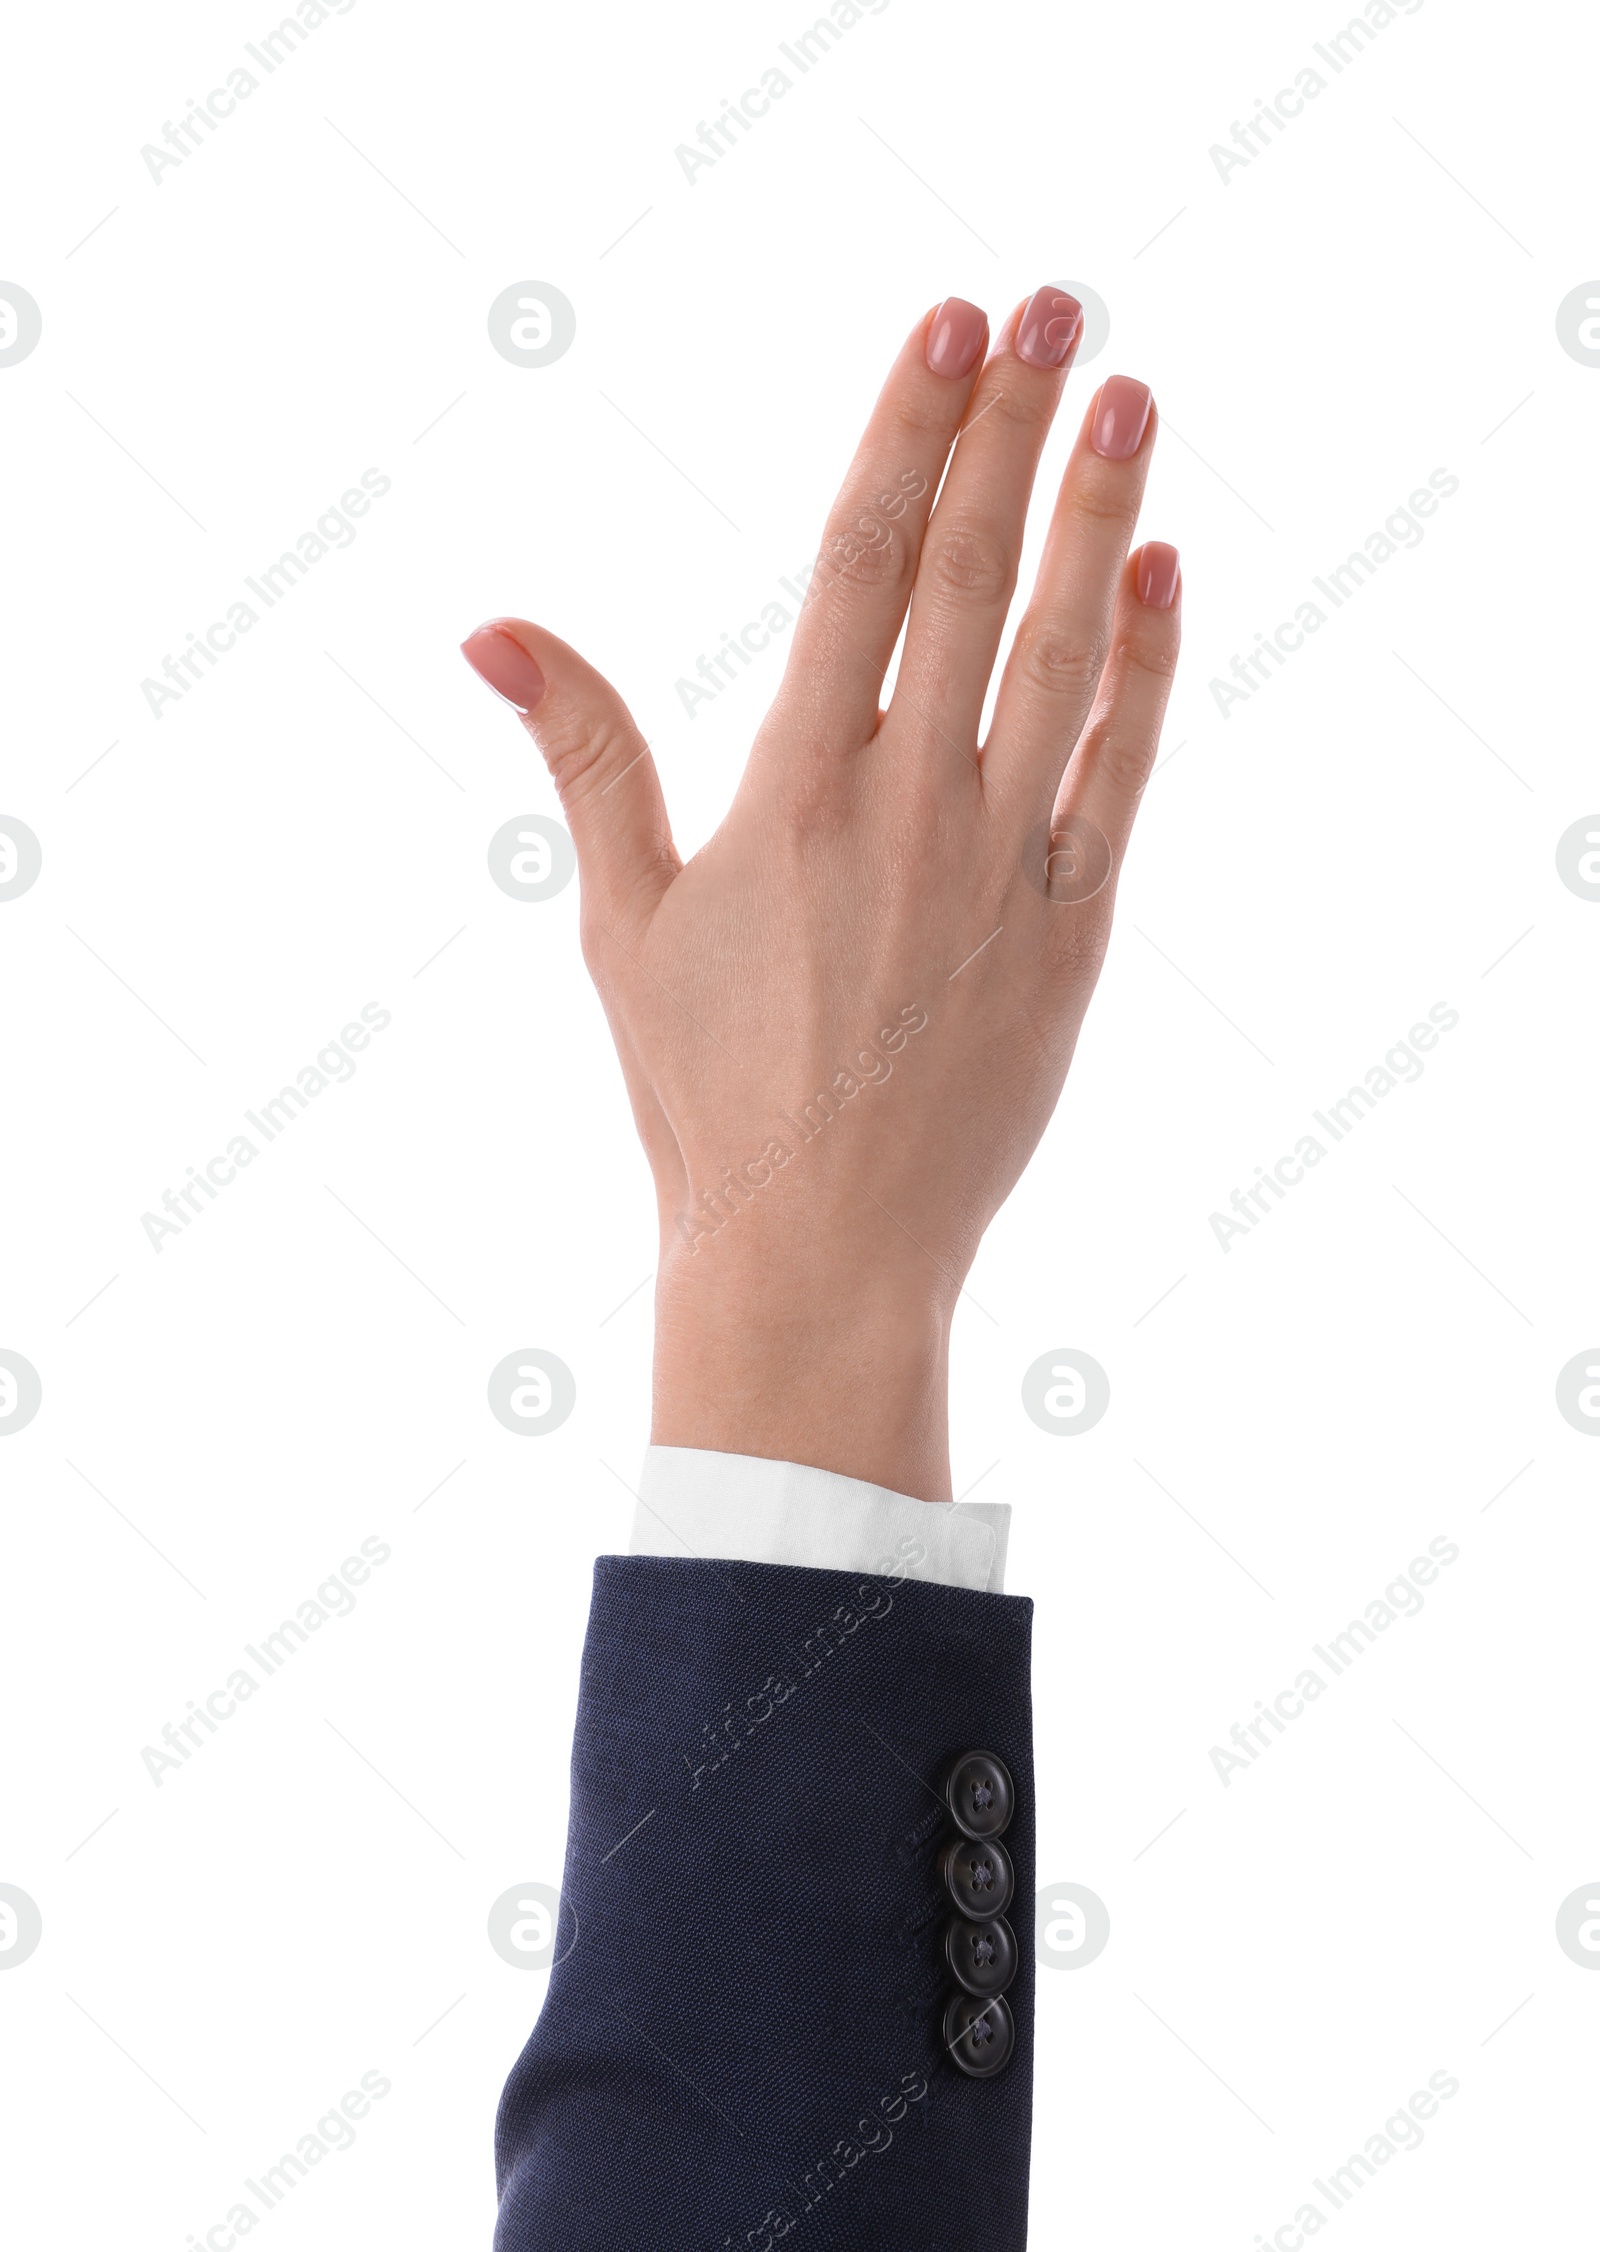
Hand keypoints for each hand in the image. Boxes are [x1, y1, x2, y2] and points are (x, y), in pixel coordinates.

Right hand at [461, 289, 1179, 1500]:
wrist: (821, 1251)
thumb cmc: (704, 1093)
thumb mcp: (619, 919)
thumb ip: (583, 755)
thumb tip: (491, 628)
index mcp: (791, 790)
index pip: (863, 563)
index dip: (912, 432)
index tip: (953, 326)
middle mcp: (907, 806)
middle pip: (975, 575)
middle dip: (1017, 428)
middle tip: (1060, 300)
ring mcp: (1003, 865)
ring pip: (1067, 653)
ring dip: (1101, 514)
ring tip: (1131, 393)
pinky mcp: (1072, 932)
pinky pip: (1123, 772)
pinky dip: (1148, 669)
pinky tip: (1164, 570)